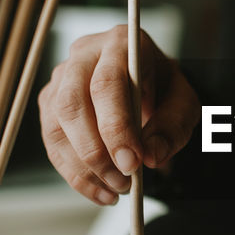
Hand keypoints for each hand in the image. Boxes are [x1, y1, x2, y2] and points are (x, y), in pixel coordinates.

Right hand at [38, 25, 199, 204]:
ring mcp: (61, 79)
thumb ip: (173, 126)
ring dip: (85, 167)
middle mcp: (83, 56)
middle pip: (72, 104)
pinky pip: (53, 144)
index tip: (133, 162)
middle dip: (96, 151)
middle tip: (124, 180)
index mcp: (119, 44)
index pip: (107, 84)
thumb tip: (152, 157)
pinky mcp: (50, 105)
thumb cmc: (163, 89)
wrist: (147, 84)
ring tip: (117, 189)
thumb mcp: (183, 103)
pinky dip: (75, 174)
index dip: (116, 127)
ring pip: (56, 126)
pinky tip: (101, 190)